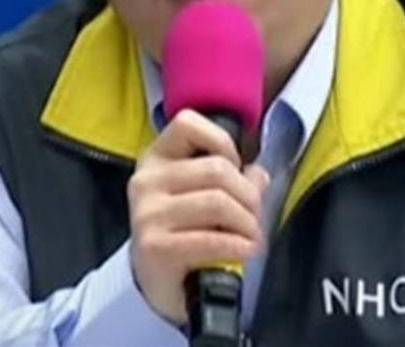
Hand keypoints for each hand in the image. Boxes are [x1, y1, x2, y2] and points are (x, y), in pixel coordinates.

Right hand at [127, 109, 270, 324]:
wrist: (158, 282)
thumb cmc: (182, 232)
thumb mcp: (201, 197)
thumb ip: (231, 179)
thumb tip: (258, 174)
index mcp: (155, 159)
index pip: (187, 123)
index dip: (221, 142)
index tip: (235, 168)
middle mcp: (146, 182)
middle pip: (216, 170)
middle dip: (249, 195)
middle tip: (256, 216)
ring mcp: (147, 214)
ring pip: (218, 202)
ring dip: (248, 223)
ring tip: (253, 236)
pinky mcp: (154, 247)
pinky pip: (211, 238)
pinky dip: (239, 245)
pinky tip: (246, 251)